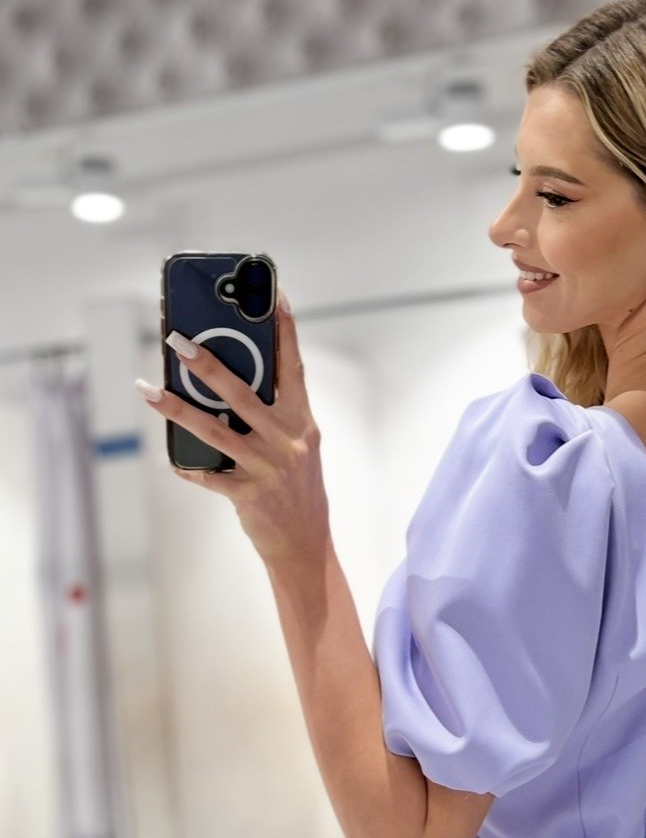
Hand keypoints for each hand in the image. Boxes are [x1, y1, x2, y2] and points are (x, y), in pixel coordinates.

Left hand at [134, 290, 329, 569]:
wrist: (305, 543)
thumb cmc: (295, 487)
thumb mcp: (296, 446)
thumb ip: (271, 415)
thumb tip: (224, 383)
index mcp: (301, 422)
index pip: (294, 367)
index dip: (284, 330)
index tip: (274, 293)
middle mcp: (287, 440)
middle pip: (242, 394)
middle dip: (208, 365)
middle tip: (177, 341)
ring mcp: (267, 467)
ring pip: (215, 431)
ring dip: (178, 407)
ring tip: (149, 389)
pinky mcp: (248, 494)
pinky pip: (208, 475)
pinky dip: (186, 466)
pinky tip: (169, 457)